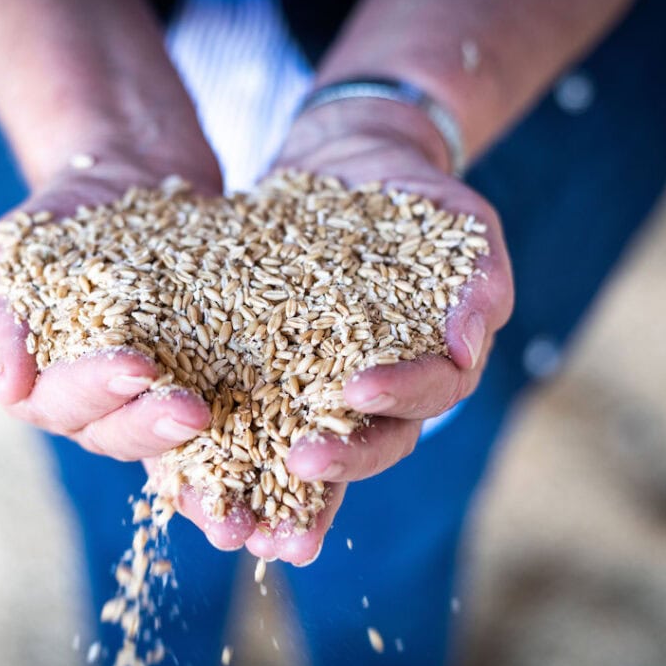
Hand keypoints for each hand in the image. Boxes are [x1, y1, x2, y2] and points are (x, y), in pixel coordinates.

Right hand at [0, 142, 293, 553]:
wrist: (132, 176)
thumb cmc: (61, 214)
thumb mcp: (13, 251)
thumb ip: (2, 315)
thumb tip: (7, 389)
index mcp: (52, 386)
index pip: (65, 405)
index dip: (97, 391)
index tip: (134, 364)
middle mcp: (108, 407)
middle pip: (123, 436)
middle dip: (155, 426)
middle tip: (195, 410)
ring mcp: (162, 396)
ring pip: (178, 442)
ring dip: (210, 459)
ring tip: (247, 453)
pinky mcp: (214, 378)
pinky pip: (233, 416)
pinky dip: (259, 435)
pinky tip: (294, 439)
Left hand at [243, 98, 513, 563]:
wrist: (348, 162)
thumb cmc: (417, 194)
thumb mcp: (462, 223)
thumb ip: (480, 279)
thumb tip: (470, 344)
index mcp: (432, 366)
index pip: (425, 397)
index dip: (397, 398)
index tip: (355, 389)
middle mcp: (376, 390)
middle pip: (367, 441)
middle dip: (338, 459)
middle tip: (298, 463)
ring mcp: (318, 384)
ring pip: (304, 443)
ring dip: (276, 482)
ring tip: (239, 503)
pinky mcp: (265, 368)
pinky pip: (246, 411)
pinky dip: (221, 443)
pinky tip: (185, 459)